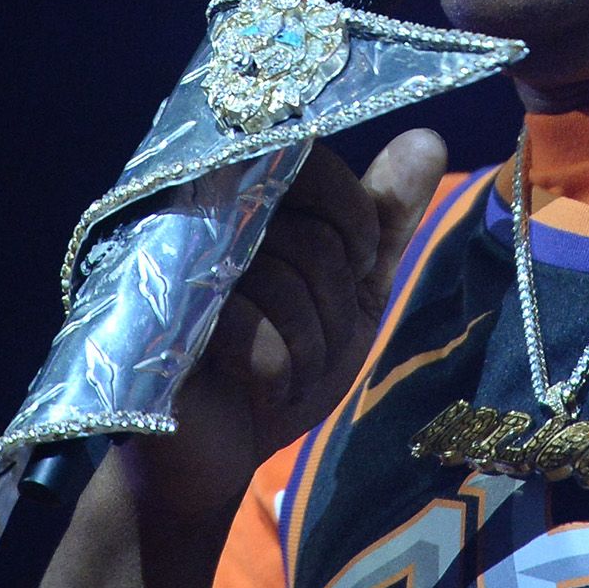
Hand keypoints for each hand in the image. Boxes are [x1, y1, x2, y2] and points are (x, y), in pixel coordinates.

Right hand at [118, 127, 448, 529]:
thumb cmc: (283, 356)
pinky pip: (257, 339)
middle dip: (337, 306)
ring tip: (287, 369)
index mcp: (247, 195)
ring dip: (311, 348)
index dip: (356, 216)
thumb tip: (428, 138)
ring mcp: (175, 271)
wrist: (220, 449)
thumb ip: (383, 217)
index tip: (359, 261)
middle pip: (310, 237)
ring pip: (287, 287)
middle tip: (317, 339)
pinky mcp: (160, 329)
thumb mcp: (351, 286)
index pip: (315, 163)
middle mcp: (201, 219)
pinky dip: (279, 375)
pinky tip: (258, 389)